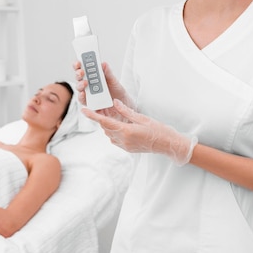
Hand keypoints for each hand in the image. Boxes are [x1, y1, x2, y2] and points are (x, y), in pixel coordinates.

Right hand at [73, 61, 130, 116]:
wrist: (123, 105)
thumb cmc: (117, 92)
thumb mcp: (114, 81)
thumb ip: (108, 73)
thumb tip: (103, 64)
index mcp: (93, 76)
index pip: (83, 68)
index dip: (79, 64)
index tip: (79, 62)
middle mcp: (88, 85)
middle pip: (79, 77)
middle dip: (78, 73)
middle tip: (81, 72)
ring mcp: (88, 94)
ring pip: (79, 88)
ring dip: (80, 85)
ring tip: (85, 83)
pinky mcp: (89, 104)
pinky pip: (83, 100)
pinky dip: (82, 96)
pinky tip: (84, 94)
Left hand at [82, 99, 197, 165]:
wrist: (168, 145)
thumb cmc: (159, 130)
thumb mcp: (142, 117)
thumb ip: (126, 111)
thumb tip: (114, 103)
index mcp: (126, 131)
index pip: (105, 122)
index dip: (93, 116)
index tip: (83, 110)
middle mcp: (123, 140)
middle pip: (106, 127)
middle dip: (101, 118)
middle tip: (98, 108)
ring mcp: (125, 146)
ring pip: (110, 134)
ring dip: (108, 125)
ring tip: (108, 115)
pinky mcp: (128, 149)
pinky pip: (115, 139)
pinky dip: (114, 131)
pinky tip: (119, 125)